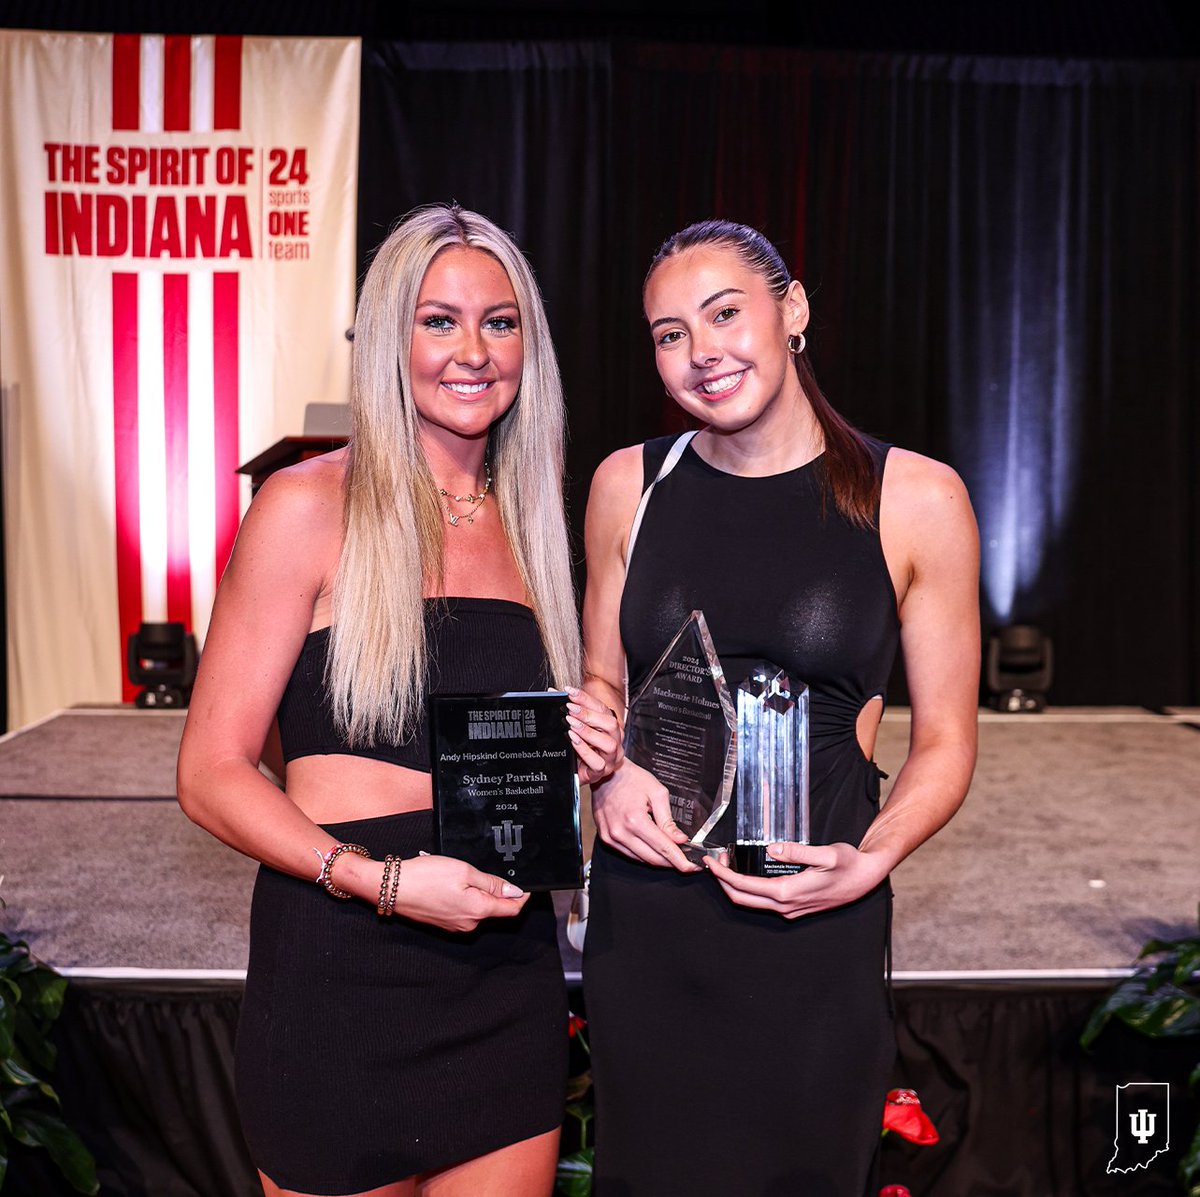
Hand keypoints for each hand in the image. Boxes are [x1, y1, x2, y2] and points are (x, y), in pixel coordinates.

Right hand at [393, 854, 529, 932]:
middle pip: (495, 908)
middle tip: (481, 868)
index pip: (512, 909)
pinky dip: (462, 895)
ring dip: (476, 890)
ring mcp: (455, 925)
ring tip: (457, 872)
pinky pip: (462, 909)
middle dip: (495, 889)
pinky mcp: (444, 923)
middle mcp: (469, 924)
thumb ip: (491, 883)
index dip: (523, 896)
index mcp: (478, 910)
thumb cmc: (425, 877)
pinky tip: (447, 881)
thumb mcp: (465, 871)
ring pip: (477, 908)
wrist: (392, 887)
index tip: (527, 884)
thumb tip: (514, 891)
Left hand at [565, 688, 622, 784]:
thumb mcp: (575, 727)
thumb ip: (568, 711)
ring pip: (609, 744)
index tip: (570, 692)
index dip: (586, 698)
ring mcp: (611, 757)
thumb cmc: (581, 748)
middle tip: (570, 709)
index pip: (602, 708)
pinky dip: (585, 751)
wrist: (582, 773)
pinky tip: (574, 742)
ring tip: (571, 725)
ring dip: (588, 732)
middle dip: (589, 715)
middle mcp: (615, 740)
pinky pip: (598, 763)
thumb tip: (552, 693)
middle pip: (611, 724)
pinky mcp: (602, 772)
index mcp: (609, 726)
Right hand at [590, 758, 699, 871]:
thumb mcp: (657, 792)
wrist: (605, 773)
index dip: (680, 860)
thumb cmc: (631, 778)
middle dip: (672, 862)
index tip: (692, 867)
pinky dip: (643, 853)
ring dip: (658, 859)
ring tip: (671, 852)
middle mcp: (621, 832)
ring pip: (641, 859)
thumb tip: (680, 839)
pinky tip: (652, 847)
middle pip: (652, 858)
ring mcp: (611, 837)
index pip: (663, 848)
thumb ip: (668, 819)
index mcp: (635, 820)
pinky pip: (628, 854)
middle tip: (686, 860)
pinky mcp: (606, 838)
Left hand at [704, 842, 888, 918]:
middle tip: (715, 861)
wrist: (866, 878)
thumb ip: (798, 851)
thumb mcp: (827, 854)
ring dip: (735, 885)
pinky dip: (748, 889)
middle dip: (723, 881)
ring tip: (727, 864)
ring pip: (752, 902)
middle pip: (742, 899)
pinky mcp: (794, 907)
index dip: (724, 875)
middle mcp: (787, 905)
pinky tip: (746, 874)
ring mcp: (790, 909)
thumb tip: (773, 849)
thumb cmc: (849, 864)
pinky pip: (763, 901)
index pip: (745, 886)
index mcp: (789, 892)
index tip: (711, 861)